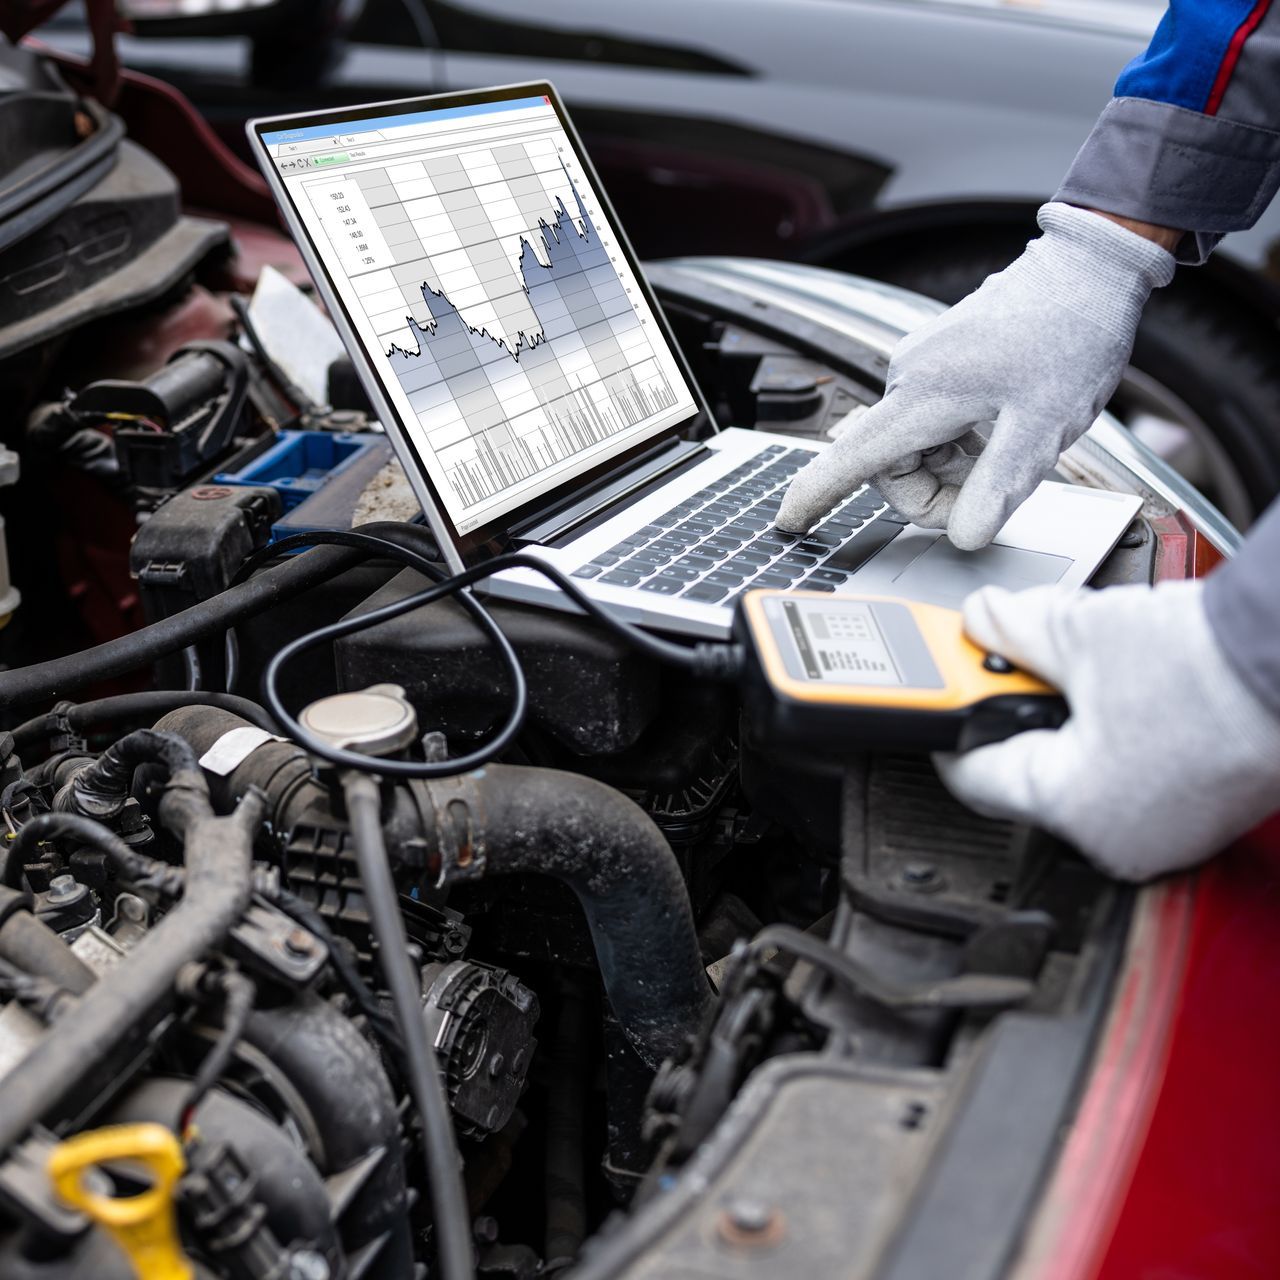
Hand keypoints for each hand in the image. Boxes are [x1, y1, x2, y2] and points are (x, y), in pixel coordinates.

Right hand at [775, 203, 1174, 547]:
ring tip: (1008, 451)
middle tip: (992, 497)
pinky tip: (1001, 429)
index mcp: (923, 396)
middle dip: (935, 495)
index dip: (816, 495)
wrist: (1089, 268)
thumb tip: (966, 535)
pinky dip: (960, 444)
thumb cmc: (1070, 334)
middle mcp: (909, 379)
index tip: (789, 521)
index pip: (852, 459)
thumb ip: (998, 486)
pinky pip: (931, 424)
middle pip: (891, 466)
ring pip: (915, 448)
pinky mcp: (938, 363)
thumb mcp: (1042, 426)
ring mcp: (921, 368)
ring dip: (953, 470)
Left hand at [935, 581, 1279, 880]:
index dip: (952, 723)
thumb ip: (1013, 629)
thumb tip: (981, 619)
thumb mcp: (1081, 634)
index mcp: (1072, 809)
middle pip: (1027, 769)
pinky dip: (1116, 733)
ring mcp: (1164, 833)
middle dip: (1017, 709)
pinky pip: (1130, 774)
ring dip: (1069, 718)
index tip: (946, 696)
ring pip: (1081, 771)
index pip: (973, 774)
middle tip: (1017, 662)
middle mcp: (1115, 839)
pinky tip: (1130, 691)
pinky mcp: (1199, 814)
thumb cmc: (1212, 667)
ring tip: (1086, 669)